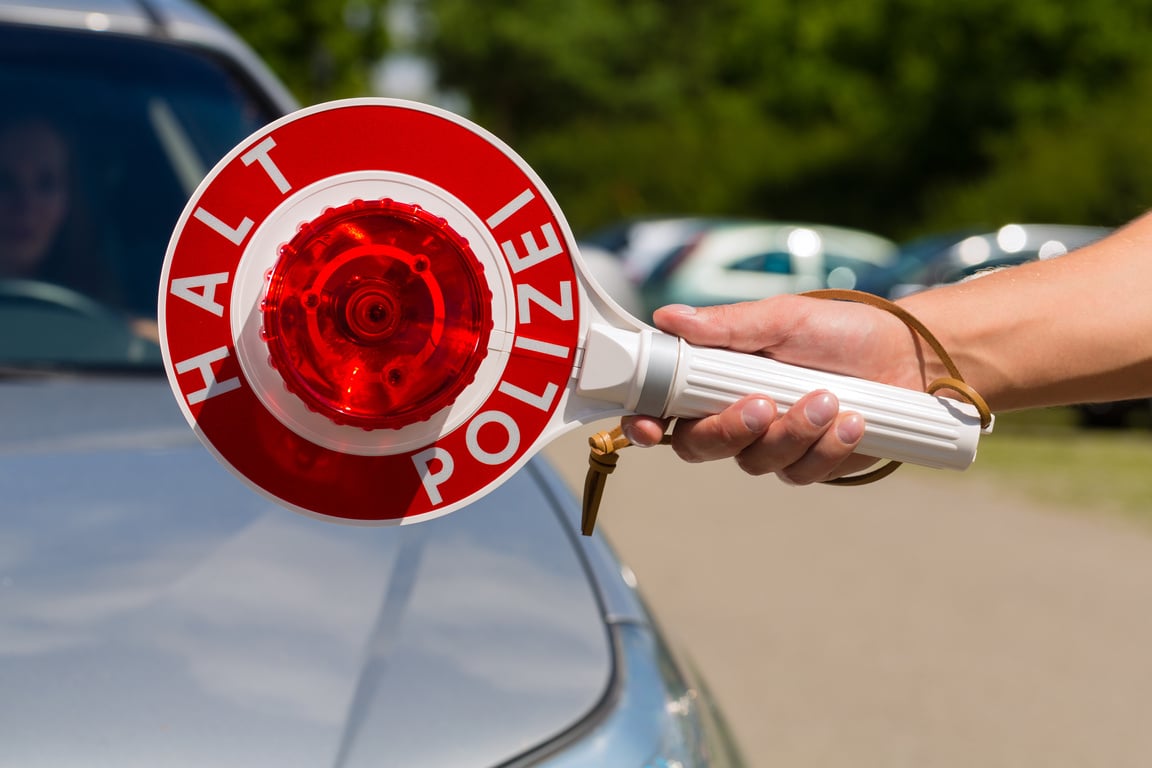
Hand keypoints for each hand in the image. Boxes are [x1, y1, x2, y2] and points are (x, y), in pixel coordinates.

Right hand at [620, 295, 923, 483]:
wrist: (908, 357)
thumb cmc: (841, 330)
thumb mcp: (783, 317)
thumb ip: (726, 326)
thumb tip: (668, 317)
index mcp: (715, 377)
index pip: (664, 407)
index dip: (646, 423)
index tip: (651, 425)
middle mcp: (734, 414)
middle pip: (699, 446)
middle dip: (730, 430)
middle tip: (764, 405)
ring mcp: (770, 444)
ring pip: (754, 462)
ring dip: (793, 432)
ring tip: (829, 398)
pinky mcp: (808, 464)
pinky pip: (800, 472)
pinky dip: (826, 447)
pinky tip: (852, 421)